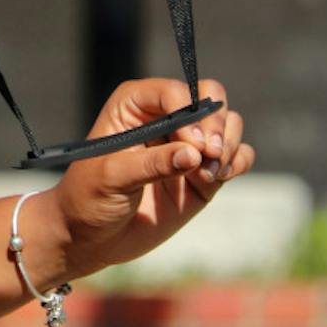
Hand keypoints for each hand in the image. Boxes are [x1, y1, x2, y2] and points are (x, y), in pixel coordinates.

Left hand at [44, 78, 254, 278]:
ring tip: (210, 173)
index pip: (173, 91)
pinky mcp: (203, 172)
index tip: (192, 146)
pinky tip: (218, 177)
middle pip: (210, 96)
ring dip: (228, 144)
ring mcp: (188, 144)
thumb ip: (152, 164)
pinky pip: (237, 156)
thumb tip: (194, 155)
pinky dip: (237, 162)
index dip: (188, 114)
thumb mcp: (112, 178)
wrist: (92, 235)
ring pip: (229, 123)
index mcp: (135, 104)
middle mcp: (166, 116)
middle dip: (217, 124)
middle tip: (211, 154)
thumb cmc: (89, 197)